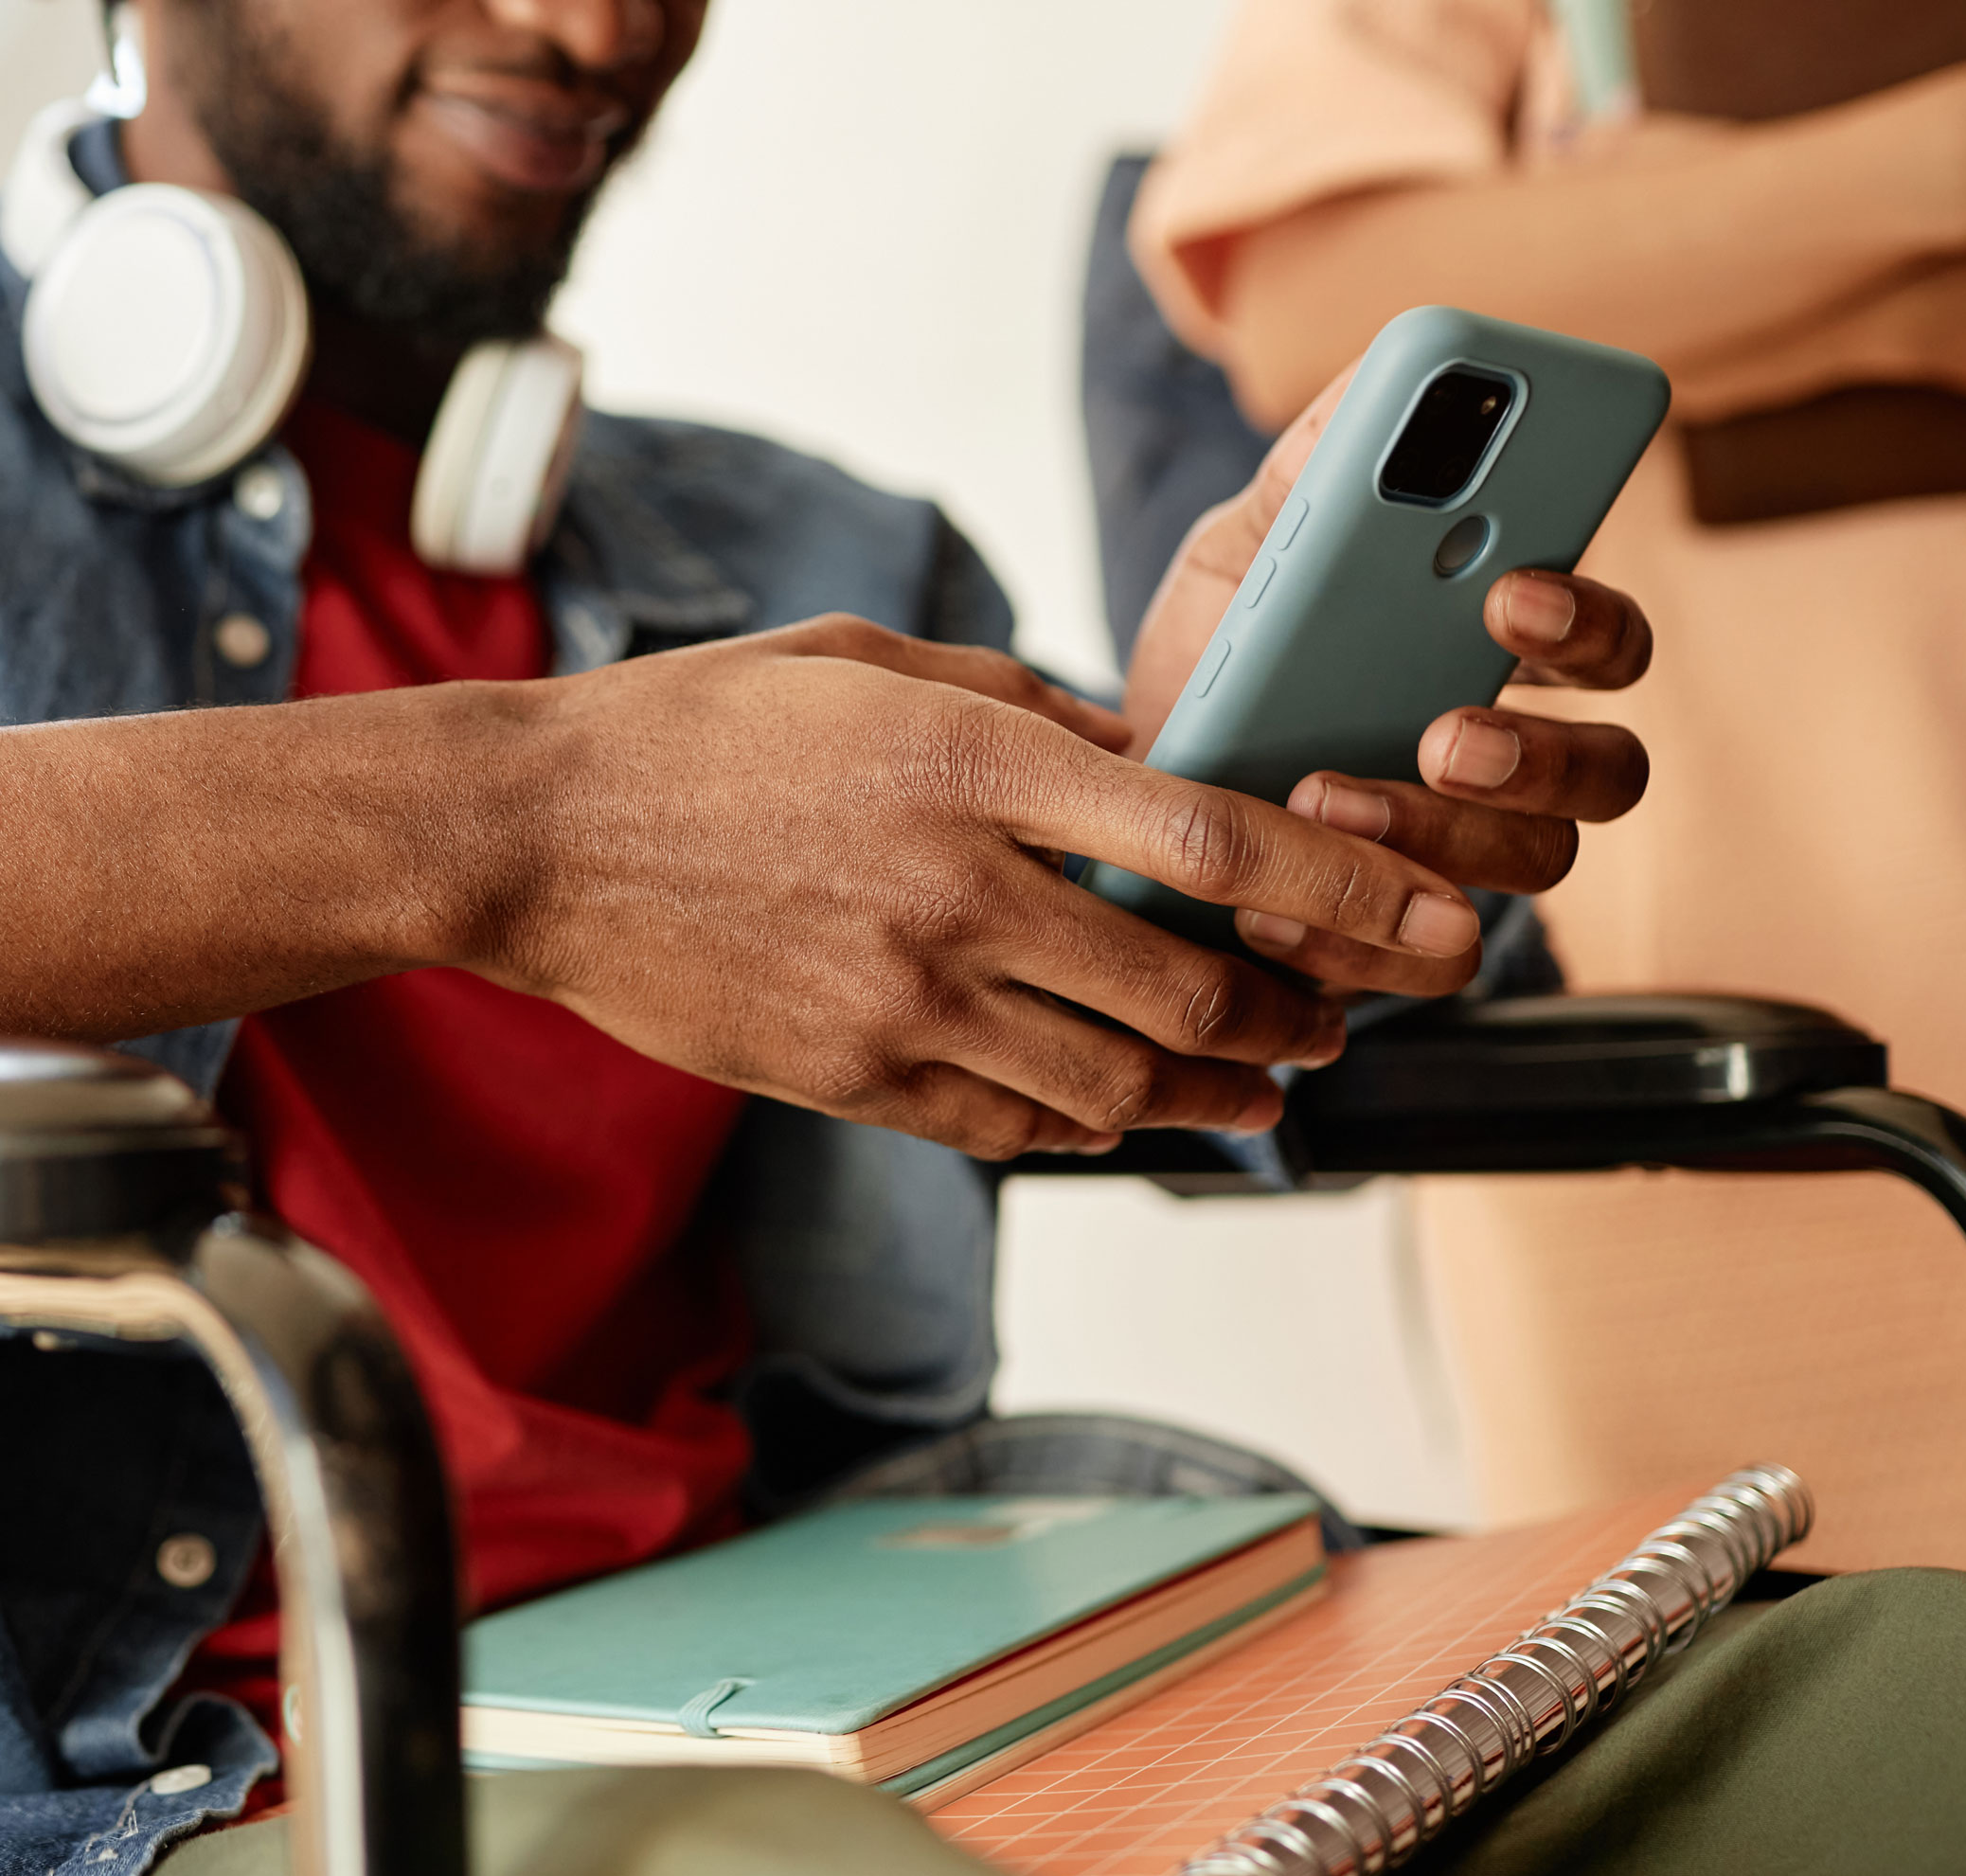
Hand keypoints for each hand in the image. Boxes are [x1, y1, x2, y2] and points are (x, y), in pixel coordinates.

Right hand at [469, 617, 1496, 1159]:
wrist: (533, 838)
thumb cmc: (697, 728)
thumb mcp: (867, 659)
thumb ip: (1018, 706)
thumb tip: (1137, 755)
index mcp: (966, 762)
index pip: (1210, 840)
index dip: (1346, 890)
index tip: (1431, 917)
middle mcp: (951, 891)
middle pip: (1190, 985)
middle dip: (1297, 1011)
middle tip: (1341, 1013)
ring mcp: (898, 998)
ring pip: (1117, 1078)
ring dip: (1215, 1088)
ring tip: (1264, 1078)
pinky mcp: (851, 1076)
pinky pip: (1014, 1125)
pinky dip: (1093, 1121)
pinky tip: (1123, 1104)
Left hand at [1122, 369, 1651, 997]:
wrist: (1111, 790)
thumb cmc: (1218, 657)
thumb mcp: (1246, 552)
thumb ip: (1319, 471)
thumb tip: (1397, 364)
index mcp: (1497, 659)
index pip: (1608, 642)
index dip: (1588, 620)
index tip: (1515, 590)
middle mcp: (1508, 765)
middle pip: (1608, 774)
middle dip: (1539, 751)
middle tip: (1444, 728)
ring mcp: (1458, 863)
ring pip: (1532, 870)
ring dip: (1436, 835)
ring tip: (1323, 792)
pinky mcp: (1386, 946)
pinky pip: (1420, 964)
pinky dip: (1348, 939)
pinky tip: (1268, 902)